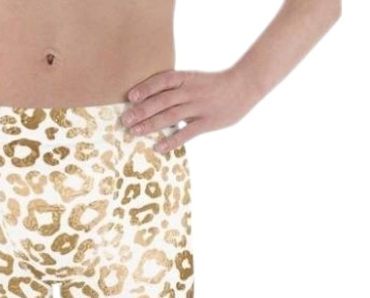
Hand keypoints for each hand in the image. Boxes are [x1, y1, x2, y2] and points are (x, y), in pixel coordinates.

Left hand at [121, 67, 258, 152]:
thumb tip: (153, 101)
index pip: (162, 80)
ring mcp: (199, 107)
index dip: (146, 88)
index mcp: (187, 78)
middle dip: (142, 110)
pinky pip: (187, 133)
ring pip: (171, 116)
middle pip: (162, 100)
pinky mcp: (208, 122)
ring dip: (151, 125)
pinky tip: (159, 147)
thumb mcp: (195, 80)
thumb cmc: (215, 86)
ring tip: (135, 132)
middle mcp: (190, 91)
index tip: (130, 97)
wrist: (244, 86)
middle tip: (125, 120)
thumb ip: (177, 88)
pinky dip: (172, 140)